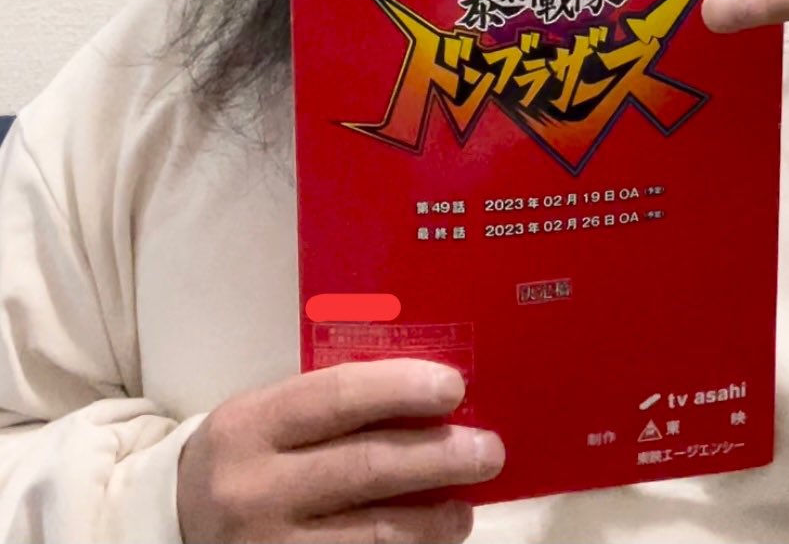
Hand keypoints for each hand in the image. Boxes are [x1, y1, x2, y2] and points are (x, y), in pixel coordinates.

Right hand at [176, 358, 503, 542]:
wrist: (172, 519)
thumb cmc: (246, 451)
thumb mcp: (268, 413)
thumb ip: (332, 402)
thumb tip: (430, 396)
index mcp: (251, 424)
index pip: (337, 397)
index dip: (400, 390)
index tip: (453, 387)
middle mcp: (255, 489)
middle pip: (363, 468)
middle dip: (437, 458)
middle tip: (488, 450)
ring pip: (368, 537)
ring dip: (429, 523)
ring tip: (466, 509)